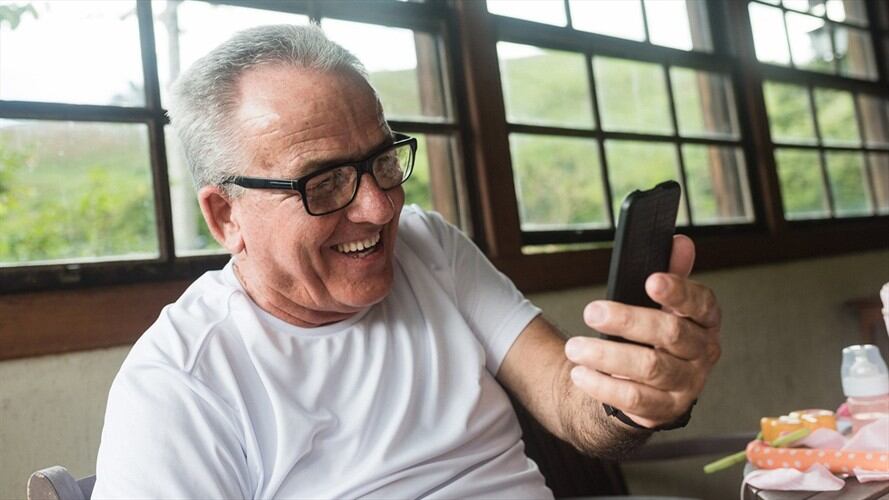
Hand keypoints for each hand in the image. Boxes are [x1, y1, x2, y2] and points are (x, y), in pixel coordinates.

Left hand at [563, 235, 721, 428]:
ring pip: (649, 367)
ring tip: (574, 347)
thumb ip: (670, 273)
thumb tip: (680, 242)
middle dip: (628, 320)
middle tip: (591, 311)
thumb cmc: (651, 334)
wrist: (643, 383)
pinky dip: (603, 385)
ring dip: (607, 355)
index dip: (678, 291)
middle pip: (670, 334)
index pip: (701, 302)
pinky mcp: (665, 410)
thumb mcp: (660, 303)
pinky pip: (633, 398)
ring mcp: (688, 384)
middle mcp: (703, 352)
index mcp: (705, 320)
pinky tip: (580, 373)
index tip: (650, 280)